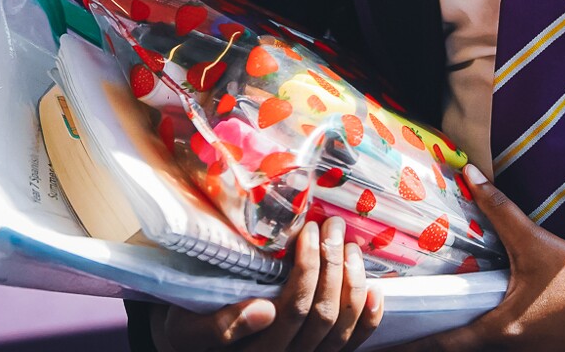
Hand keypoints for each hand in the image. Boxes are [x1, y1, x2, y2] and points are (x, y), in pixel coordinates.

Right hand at [149, 216, 382, 350]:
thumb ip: (222, 327)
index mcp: (257, 351)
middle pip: (322, 314)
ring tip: (349, 245)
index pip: (294, 309)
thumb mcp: (189, 328)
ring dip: (353, 282)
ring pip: (341, 327)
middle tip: (332, 225)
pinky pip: (352, 344)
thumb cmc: (190, 327)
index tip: (308, 230)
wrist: (197, 345)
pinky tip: (375, 290)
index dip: (308, 267)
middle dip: (332, 263)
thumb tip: (265, 311)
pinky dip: (369, 318)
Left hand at [393, 165, 564, 351]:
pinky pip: (499, 348)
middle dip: (425, 344)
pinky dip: (478, 337)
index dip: (409, 346)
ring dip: (453, 340)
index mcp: (500, 330)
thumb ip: (500, 210)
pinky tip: (470, 322)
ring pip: (476, 351)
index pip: (442, 345)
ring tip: (422, 328)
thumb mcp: (536, 243)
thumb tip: (471, 174)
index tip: (378, 343)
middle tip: (390, 333)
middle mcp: (507, 350)